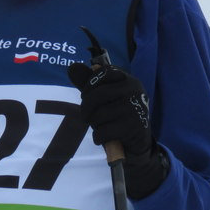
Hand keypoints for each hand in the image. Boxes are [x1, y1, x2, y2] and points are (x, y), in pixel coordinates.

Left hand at [67, 62, 168, 198]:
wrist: (137, 143)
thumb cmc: (117, 115)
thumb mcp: (104, 96)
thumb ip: (88, 81)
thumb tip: (72, 67)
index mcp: (129, 79)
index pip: (103, 73)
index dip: (89, 85)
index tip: (86, 96)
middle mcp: (134, 90)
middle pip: (97, 95)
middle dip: (86, 108)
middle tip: (87, 116)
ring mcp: (135, 109)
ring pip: (99, 115)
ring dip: (94, 124)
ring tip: (99, 126)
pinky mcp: (133, 128)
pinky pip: (103, 131)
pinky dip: (98, 137)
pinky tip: (102, 138)